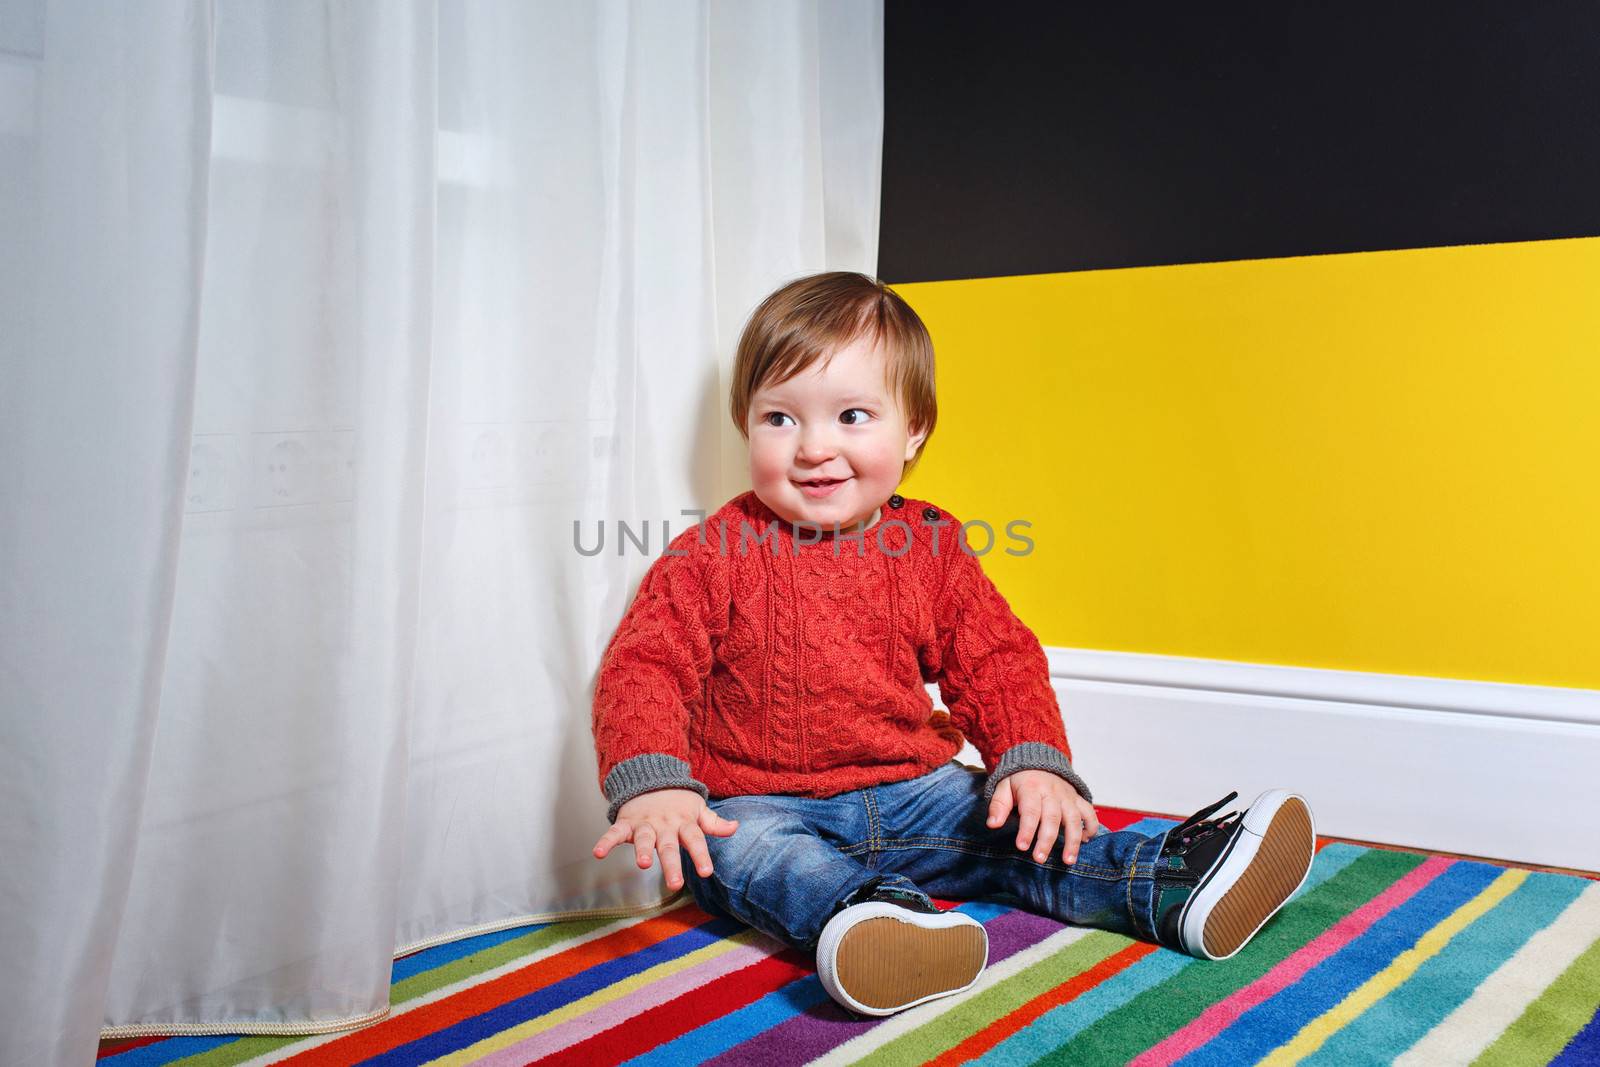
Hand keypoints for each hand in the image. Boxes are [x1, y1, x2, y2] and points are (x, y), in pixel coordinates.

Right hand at [591, 788, 738, 891]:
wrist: (651, 778)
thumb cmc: (678, 802)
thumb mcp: (698, 809)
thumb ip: (713, 823)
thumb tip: (735, 827)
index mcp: (684, 823)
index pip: (695, 840)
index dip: (701, 855)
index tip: (706, 872)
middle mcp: (665, 825)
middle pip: (669, 846)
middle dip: (672, 865)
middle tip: (675, 884)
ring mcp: (645, 824)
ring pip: (644, 839)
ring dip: (643, 850)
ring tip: (644, 864)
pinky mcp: (626, 823)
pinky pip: (614, 832)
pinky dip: (605, 842)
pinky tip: (598, 853)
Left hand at [986, 769, 1098, 864]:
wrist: (1038, 759)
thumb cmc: (1019, 779)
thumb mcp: (1003, 786)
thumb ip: (998, 805)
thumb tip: (992, 824)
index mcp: (1031, 788)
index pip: (1030, 811)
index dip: (1027, 830)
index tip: (1022, 847)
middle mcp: (1052, 792)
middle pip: (1052, 818)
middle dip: (1047, 840)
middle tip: (1039, 859)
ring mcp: (1067, 796)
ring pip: (1074, 818)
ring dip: (1073, 840)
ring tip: (1068, 861)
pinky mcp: (1077, 799)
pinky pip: (1089, 812)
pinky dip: (1091, 826)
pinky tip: (1086, 841)